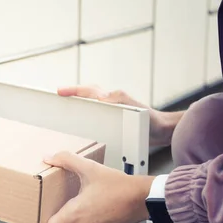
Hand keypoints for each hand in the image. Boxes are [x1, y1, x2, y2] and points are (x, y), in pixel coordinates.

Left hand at [38, 151, 153, 222]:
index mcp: (75, 214)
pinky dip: (84, 221)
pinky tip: (89, 205)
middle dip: (55, 218)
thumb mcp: (90, 168)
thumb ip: (66, 160)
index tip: (39, 213)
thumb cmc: (118, 185)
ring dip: (71, 219)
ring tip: (73, 201)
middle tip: (55, 202)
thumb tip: (48, 157)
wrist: (144, 198)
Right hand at [57, 86, 183, 146]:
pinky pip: (97, 115)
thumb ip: (119, 101)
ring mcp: (113, 111)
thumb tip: (101, 97)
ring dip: (79, 104)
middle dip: (73, 93)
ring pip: (91, 104)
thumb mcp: (134, 109)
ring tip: (66, 109)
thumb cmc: (151, 121)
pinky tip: (82, 126)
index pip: (89, 91)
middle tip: (59, 96)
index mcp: (112, 98)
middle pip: (88, 94)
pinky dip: (88, 116)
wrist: (163, 131)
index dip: (73, 91)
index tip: (59, 92)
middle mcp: (111, 102)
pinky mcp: (116, 121)